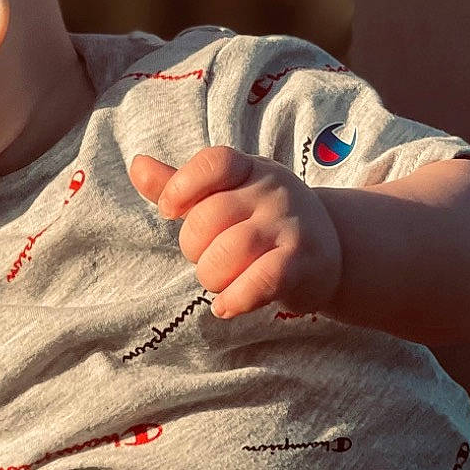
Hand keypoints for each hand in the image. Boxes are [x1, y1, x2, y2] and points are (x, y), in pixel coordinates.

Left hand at [129, 147, 341, 318]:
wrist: (331, 250)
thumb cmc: (262, 222)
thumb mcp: (226, 196)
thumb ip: (181, 185)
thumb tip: (137, 165)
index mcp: (249, 170)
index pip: (214, 163)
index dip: (182, 187)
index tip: (168, 210)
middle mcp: (273, 192)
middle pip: (210, 217)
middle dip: (194, 246)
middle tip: (207, 257)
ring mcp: (290, 226)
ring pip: (229, 252)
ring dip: (212, 276)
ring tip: (220, 282)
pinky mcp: (302, 264)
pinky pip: (260, 281)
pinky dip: (235, 298)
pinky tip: (225, 306)